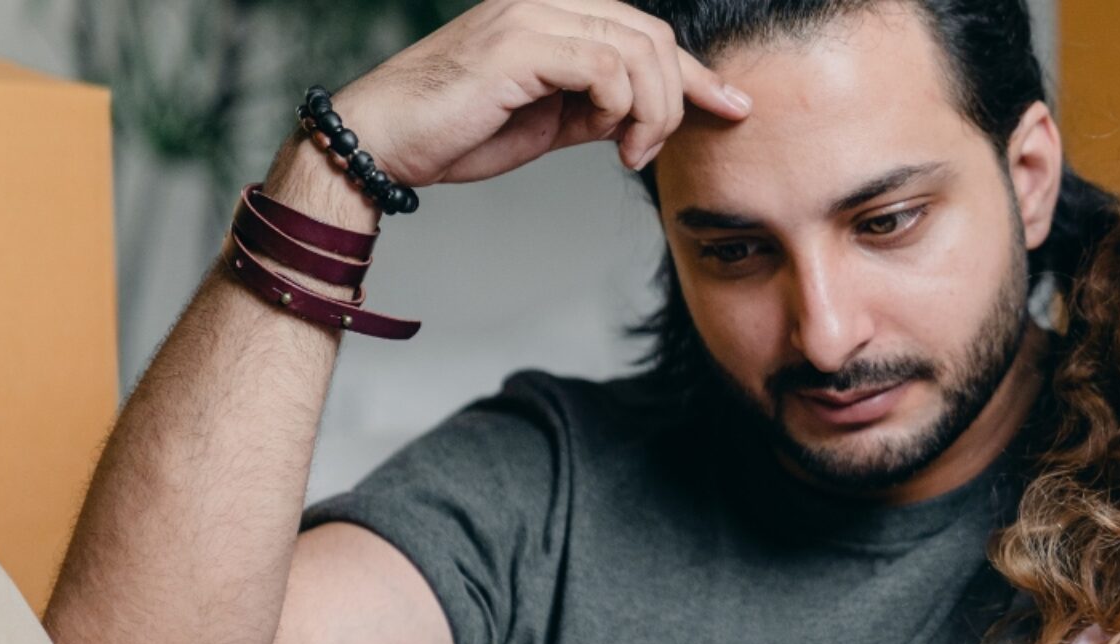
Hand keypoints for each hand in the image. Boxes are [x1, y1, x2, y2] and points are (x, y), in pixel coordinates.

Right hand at [323, 0, 750, 186]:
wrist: (385, 143)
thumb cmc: (459, 130)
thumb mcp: (549, 118)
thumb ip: (598, 106)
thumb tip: (646, 115)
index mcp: (553, 10)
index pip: (645, 30)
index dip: (695, 72)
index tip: (733, 107)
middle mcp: (545, 0)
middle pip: (653, 36)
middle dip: (679, 98)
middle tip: (652, 150)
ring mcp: (532, 16)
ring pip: (639, 52)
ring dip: (652, 113)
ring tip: (629, 153)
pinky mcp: (521, 44)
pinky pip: (609, 69)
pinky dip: (622, 111)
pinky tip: (609, 143)